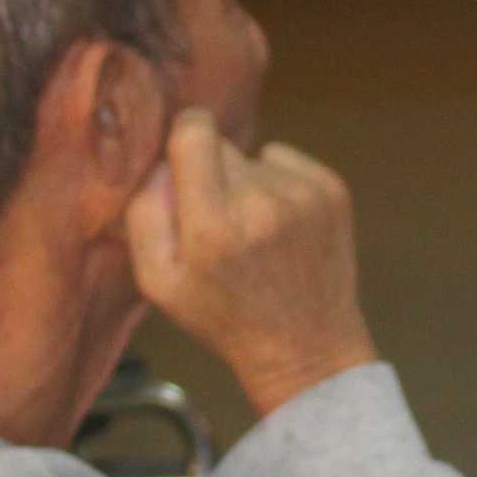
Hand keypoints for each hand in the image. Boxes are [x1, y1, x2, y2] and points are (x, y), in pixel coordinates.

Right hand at [125, 109, 379, 423]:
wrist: (306, 345)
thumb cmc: (225, 317)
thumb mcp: (159, 283)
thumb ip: (144, 215)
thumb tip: (158, 163)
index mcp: (213, 226)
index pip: (193, 130)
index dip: (182, 137)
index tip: (182, 160)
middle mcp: (262, 202)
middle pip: (221, 145)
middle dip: (210, 173)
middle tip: (216, 221)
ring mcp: (304, 194)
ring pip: (254, 157)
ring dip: (247, 184)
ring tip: (253, 233)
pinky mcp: (333, 190)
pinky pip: (286, 161)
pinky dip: (278, 184)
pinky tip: (280, 227)